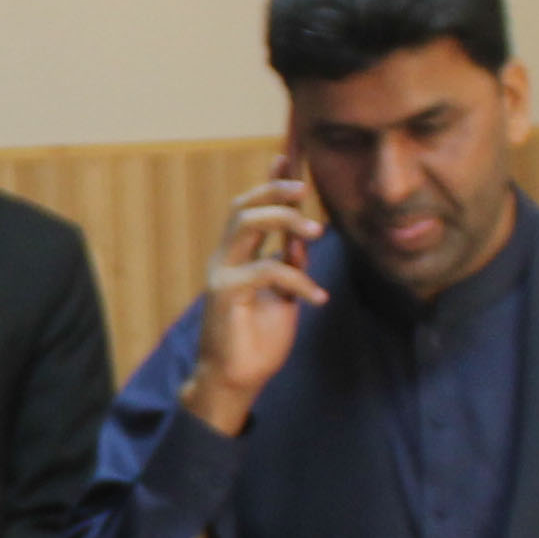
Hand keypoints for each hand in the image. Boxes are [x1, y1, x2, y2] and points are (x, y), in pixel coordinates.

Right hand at [178, 158, 326, 439]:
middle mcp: (225, 259)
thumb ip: (290, 265)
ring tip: (317, 233)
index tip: (287, 158)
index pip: (250, 209)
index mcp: (237, 256)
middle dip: (274, 192)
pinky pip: (265, 270)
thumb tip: (304, 239)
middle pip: (243, 207)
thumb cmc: (257, 340)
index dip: (268, 183)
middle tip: (305, 190)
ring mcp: (221, 275)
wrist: (236, 380)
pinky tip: (317, 298)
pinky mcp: (225, 295)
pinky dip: (297, 279)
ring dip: (284, 221)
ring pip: (246, 226)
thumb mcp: (283, 296)